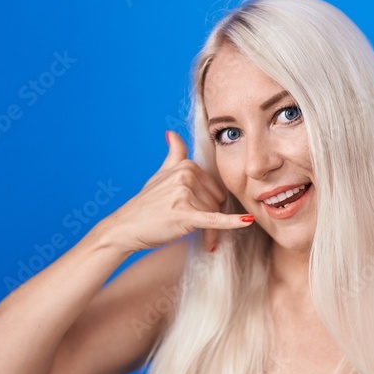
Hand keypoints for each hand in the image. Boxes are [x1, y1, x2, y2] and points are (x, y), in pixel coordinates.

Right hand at [108, 130, 252, 252]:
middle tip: (200, 231)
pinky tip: (247, 220)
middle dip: (211, 218)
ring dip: (211, 232)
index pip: (214, 186)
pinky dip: (232, 222)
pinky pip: (214, 219)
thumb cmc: (146, 204)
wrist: (126, 227)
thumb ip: (173, 155)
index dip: (210, 204)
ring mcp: (185, 194)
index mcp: (186, 166)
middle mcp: (186, 176)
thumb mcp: (160, 174)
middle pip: (217, 200)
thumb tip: (172, 133)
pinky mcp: (185, 214)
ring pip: (215, 214)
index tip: (200, 216)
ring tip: (200, 239)